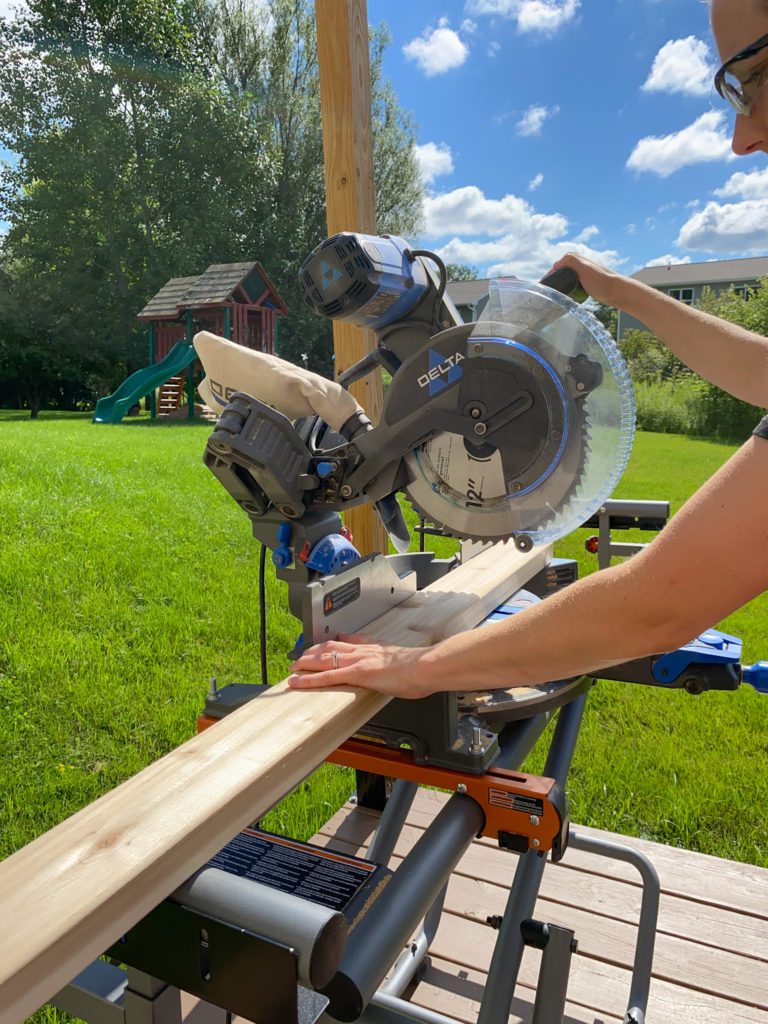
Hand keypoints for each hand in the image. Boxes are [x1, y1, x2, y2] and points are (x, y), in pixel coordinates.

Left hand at [288, 635, 432, 698]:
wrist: (425, 667)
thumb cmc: (422, 668)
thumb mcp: (408, 659)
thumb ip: (397, 661)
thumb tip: (398, 666)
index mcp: (375, 647)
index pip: (349, 640)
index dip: (335, 641)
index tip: (326, 642)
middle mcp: (363, 650)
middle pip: (330, 647)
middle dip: (313, 652)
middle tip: (300, 657)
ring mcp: (357, 661)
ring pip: (324, 659)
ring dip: (305, 663)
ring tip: (292, 668)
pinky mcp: (356, 673)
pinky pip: (326, 676)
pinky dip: (309, 679)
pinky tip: (297, 682)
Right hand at [546, 252, 629, 308]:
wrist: (616, 291)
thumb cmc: (601, 282)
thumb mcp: (583, 268)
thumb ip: (569, 261)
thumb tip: (555, 266)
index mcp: (573, 257)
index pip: (554, 269)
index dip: (548, 280)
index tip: (542, 293)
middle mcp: (576, 263)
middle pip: (558, 275)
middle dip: (552, 285)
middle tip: (546, 299)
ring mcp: (580, 272)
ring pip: (563, 282)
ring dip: (559, 290)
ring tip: (553, 300)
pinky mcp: (584, 282)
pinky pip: (570, 287)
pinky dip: (566, 292)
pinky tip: (565, 299)